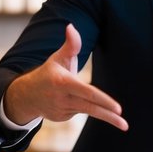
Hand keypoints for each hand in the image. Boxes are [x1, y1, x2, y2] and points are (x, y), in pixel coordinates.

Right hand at [4, 23, 127, 130]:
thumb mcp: (58, 57)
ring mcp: (63, 110)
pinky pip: (79, 112)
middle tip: (125, 124)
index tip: (118, 108)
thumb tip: (71, 26)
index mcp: (63, 83)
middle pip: (90, 107)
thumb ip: (70, 44)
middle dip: (109, 116)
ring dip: (107, 117)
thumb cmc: (49, 73)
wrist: (27, 95)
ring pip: (88, 111)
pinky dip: (83, 107)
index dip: (103, 100)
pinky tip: (72, 101)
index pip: (87, 92)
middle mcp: (63, 98)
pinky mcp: (63, 118)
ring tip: (124, 125)